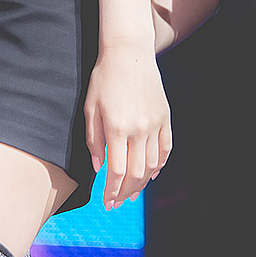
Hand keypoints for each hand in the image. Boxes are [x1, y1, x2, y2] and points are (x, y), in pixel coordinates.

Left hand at [83, 46, 171, 208]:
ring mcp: (155, 123)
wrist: (128, 54)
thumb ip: (93, 141)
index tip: (106, 202)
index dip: (111, 191)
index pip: (117, 171)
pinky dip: (160, 165)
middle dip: (125, 192)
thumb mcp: (90, 109)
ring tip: (132, 193)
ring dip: (142, 183)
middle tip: (117, 202)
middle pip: (136, 173)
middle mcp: (139, 129)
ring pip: (152, 164)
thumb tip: (98, 168)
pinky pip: (165, 148)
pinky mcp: (165, 117)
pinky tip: (150, 175)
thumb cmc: (104, 79)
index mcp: (117, 128)